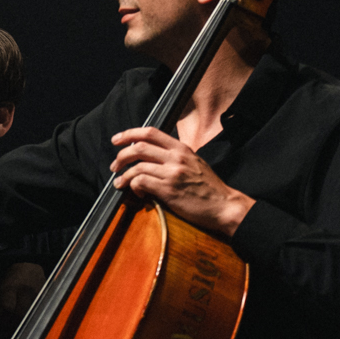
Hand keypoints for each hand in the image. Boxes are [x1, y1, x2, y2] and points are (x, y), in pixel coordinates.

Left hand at [109, 128, 252, 237]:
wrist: (224, 206)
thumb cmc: (209, 188)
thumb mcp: (194, 163)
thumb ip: (175, 157)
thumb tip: (150, 156)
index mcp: (182, 148)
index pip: (151, 132)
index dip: (129, 134)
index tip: (117, 140)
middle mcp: (177, 157)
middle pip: (139, 147)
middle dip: (121, 156)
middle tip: (115, 165)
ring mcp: (173, 173)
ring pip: (138, 166)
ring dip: (123, 175)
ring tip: (119, 183)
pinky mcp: (169, 190)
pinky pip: (141, 182)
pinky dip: (134, 187)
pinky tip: (137, 193)